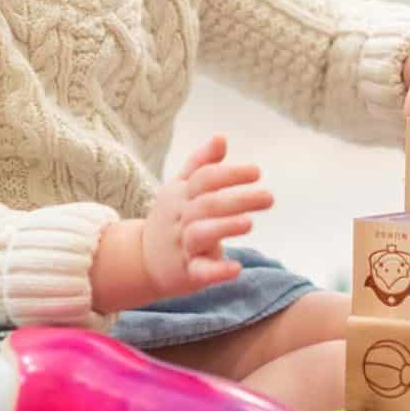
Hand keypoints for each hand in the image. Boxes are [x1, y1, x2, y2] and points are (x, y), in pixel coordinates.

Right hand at [141, 134, 273, 297]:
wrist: (141, 260)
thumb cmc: (171, 217)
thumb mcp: (179, 187)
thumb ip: (201, 163)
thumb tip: (221, 138)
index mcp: (181, 195)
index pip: (204, 179)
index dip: (229, 174)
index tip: (256, 172)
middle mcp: (181, 218)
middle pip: (208, 204)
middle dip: (239, 199)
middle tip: (269, 198)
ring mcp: (182, 246)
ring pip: (200, 234)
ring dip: (225, 227)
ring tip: (249, 223)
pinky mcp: (187, 272)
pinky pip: (200, 271)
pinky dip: (217, 271)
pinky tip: (236, 269)